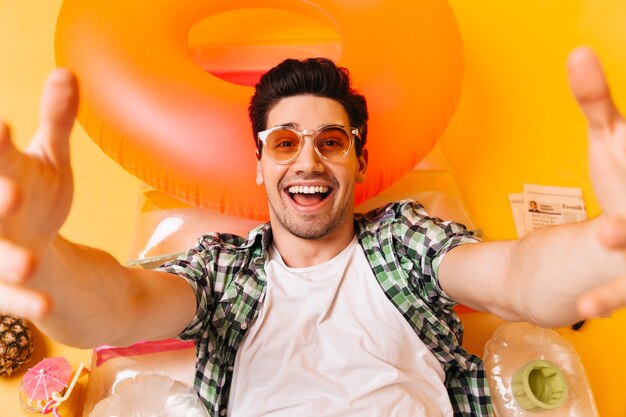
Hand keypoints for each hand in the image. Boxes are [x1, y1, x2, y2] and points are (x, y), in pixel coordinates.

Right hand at [0, 69, 77, 318]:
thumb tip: (68, 73)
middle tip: (12, 191)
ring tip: (29, 261)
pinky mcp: (2, 286)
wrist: (30, 247)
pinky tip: (46, 306)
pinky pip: (7, 298)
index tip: (6, 128)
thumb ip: (56, 121)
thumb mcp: (47, 158)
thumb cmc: (32, 195)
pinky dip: (23, 301)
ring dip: (6, 258)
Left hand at [567, 48, 625, 316]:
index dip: (625, 154)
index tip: (618, 138)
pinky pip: (621, 290)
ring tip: (606, 234)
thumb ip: (595, 101)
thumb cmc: (624, 177)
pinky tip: (586, 305)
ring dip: (625, 263)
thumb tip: (575, 54)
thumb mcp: (611, 139)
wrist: (620, 228)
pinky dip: (607, 297)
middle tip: (613, 218)